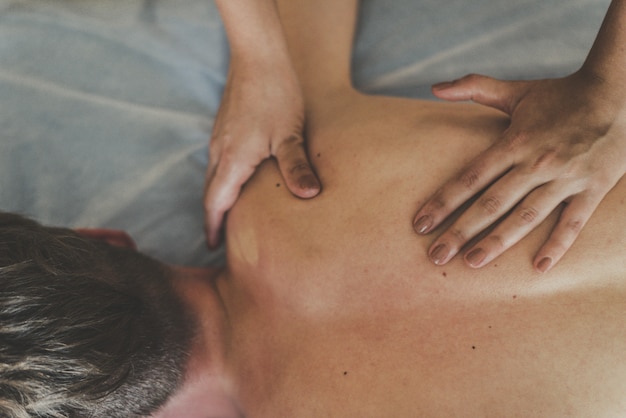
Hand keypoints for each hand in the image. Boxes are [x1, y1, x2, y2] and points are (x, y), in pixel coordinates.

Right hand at [204, 57, 320, 247]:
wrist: (258, 56)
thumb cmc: (276, 94)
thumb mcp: (290, 134)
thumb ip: (296, 166)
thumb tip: (309, 196)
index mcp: (232, 160)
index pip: (216, 203)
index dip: (213, 226)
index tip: (213, 245)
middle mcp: (220, 152)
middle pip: (210, 193)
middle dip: (214, 217)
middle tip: (222, 237)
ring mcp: (219, 138)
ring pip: (214, 177)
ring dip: (218, 198)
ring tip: (230, 214)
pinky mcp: (225, 127)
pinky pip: (219, 162)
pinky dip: (223, 179)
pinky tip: (239, 179)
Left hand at [413, 71, 625, 271]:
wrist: (620, 92)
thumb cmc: (562, 95)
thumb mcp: (517, 91)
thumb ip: (473, 88)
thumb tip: (434, 88)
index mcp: (515, 142)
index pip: (470, 177)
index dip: (443, 201)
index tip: (420, 224)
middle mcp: (536, 163)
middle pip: (491, 203)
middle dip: (460, 231)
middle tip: (436, 255)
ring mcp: (565, 178)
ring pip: (526, 217)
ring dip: (498, 242)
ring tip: (471, 262)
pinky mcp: (593, 189)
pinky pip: (573, 222)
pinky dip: (558, 245)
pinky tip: (539, 268)